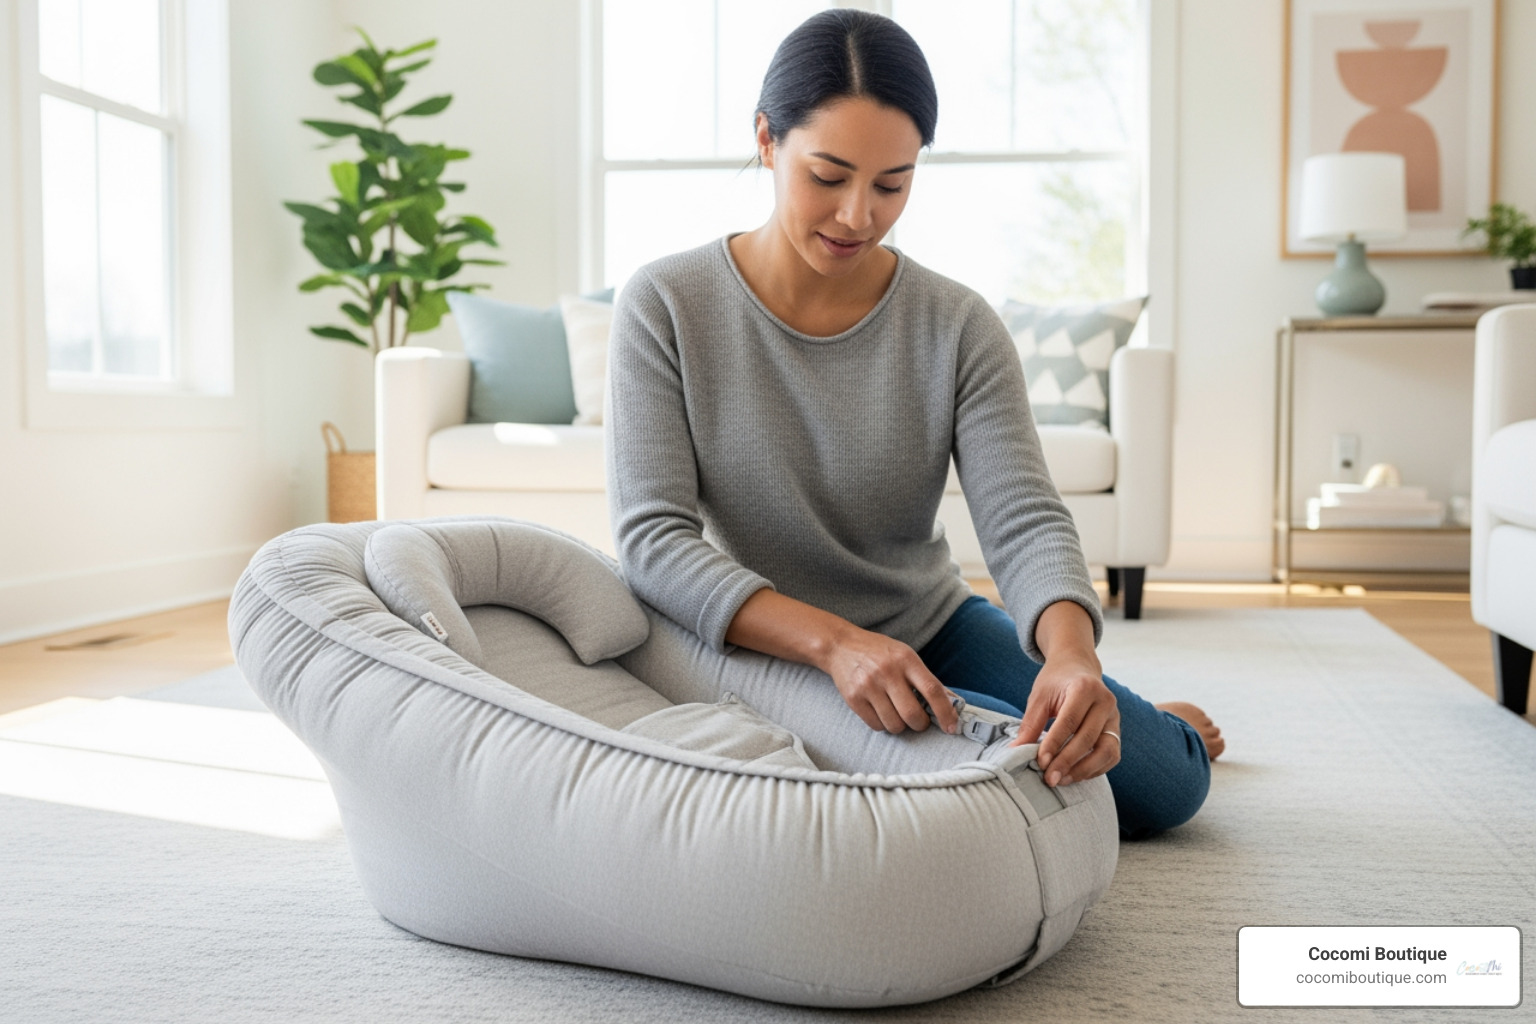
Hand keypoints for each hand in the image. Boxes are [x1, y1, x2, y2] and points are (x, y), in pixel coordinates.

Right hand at [823, 626, 960, 735]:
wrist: (841, 646)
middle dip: (920, 724)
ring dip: (901, 726)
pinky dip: (883, 724)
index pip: (932, 690)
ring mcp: (868, 686)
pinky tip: (881, 711)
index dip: (945, 712)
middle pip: (912, 714)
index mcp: (906, 659)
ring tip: (896, 713)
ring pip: (894, 725)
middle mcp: (887, 672)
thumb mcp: (906, 656)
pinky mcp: (853, 698)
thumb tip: (953, 704)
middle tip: (919, 720)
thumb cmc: (878, 652)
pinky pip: (876, 726)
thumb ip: (927, 679)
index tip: (951, 726)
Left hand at [1011, 654, 1120, 786]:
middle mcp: (1105, 701)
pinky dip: (1096, 769)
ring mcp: (1115, 717)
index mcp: (1084, 687)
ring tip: (1062, 780)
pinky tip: (1075, 775)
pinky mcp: (1117, 730)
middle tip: (1050, 778)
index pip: (1069, 721)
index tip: (1040, 763)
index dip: (1054, 744)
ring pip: (1107, 750)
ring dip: (1084, 770)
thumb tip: (1016, 751)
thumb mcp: (1039, 697)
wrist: (1077, 667)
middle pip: (1088, 738)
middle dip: (1067, 762)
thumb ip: (1030, 724)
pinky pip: (1112, 755)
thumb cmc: (1056, 682)